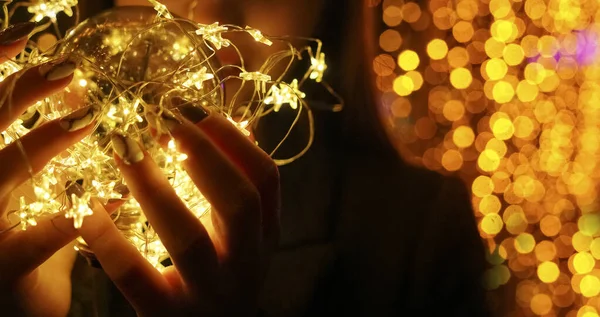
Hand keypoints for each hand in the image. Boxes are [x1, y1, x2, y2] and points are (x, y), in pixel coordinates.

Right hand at [0, 22, 95, 316]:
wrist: (15, 316)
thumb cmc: (28, 256)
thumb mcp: (34, 201)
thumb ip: (52, 162)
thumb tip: (92, 111)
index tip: (30, 34)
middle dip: (21, 91)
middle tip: (69, 68)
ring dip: (41, 145)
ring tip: (85, 122)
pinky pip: (26, 246)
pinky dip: (63, 224)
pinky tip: (102, 207)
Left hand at [77, 111, 279, 315]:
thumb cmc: (215, 278)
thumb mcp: (238, 239)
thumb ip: (232, 192)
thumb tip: (213, 125)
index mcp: (265, 237)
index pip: (266, 178)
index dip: (232, 137)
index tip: (190, 107)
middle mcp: (247, 265)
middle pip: (240, 202)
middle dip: (202, 153)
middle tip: (162, 119)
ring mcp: (210, 294)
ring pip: (187, 238)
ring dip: (152, 185)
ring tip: (122, 147)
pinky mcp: (168, 316)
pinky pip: (134, 275)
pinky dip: (107, 235)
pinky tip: (86, 206)